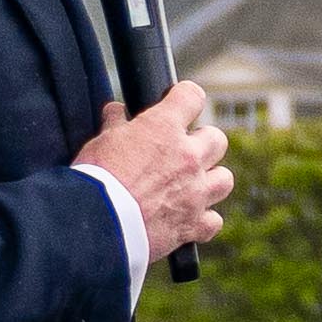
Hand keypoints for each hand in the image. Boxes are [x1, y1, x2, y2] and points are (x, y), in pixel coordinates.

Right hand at [85, 84, 238, 270]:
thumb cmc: (97, 178)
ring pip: (224, 179)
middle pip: (217, 139)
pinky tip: (189, 218)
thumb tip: (116, 111)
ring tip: (192, 184)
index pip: (191, 96)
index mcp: (164, 129)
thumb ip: (114, 124)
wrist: (99, 223)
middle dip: (203, 143)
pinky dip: (204, 220)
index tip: (179, 102)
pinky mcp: (193, 224)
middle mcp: (188, 157)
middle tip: (183, 151)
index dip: (185, 98)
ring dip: (211, 180)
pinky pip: (213, 221)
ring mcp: (196, 192)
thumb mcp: (101, 142)